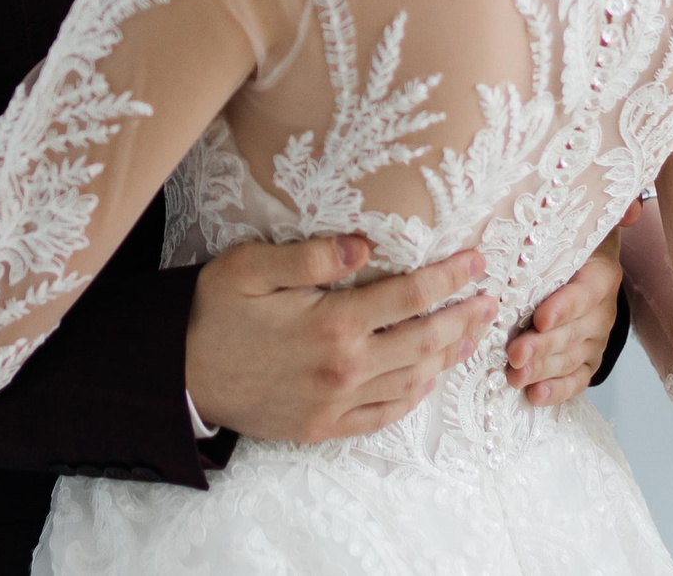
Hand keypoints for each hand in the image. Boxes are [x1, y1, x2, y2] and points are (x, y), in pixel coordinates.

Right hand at [184, 237, 497, 443]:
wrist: (181, 375)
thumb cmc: (214, 311)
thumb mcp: (251, 267)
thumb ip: (310, 256)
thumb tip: (364, 247)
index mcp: (332, 323)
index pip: (409, 296)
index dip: (449, 278)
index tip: (476, 260)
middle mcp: (344, 368)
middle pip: (424, 341)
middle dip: (463, 317)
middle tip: (491, 299)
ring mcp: (337, 402)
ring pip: (413, 380)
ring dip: (449, 356)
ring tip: (472, 334)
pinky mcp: (326, 426)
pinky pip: (385, 414)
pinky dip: (415, 395)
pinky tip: (428, 377)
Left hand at [500, 202, 637, 406]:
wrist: (588, 268)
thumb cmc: (574, 245)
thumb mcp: (586, 225)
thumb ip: (608, 214)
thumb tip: (632, 209)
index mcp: (600, 275)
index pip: (585, 293)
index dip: (565, 307)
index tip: (541, 318)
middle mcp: (602, 311)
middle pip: (573, 332)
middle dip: (542, 346)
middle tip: (514, 353)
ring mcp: (595, 338)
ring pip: (570, 358)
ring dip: (542, 369)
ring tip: (514, 375)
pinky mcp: (588, 359)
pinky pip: (576, 379)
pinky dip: (557, 390)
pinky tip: (535, 396)